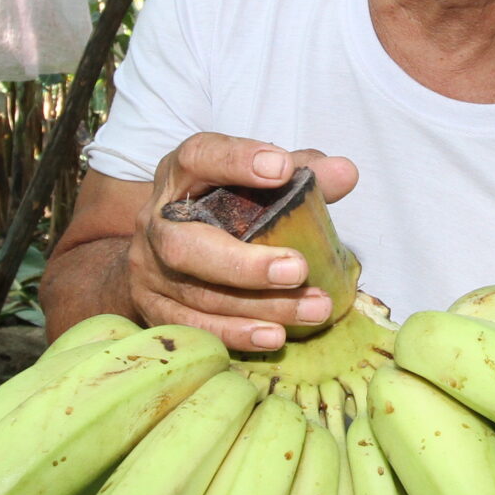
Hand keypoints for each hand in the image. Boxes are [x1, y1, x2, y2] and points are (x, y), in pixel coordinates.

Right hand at [129, 134, 358, 353]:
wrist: (164, 249)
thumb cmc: (222, 208)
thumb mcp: (256, 181)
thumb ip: (301, 173)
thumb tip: (345, 173)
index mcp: (181, 175)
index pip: (199, 157)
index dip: (236, 161)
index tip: (282, 169)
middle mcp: (157, 221)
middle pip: (186, 245)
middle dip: (244, 263)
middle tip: (299, 270)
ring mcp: (149, 270)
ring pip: (198, 294)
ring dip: (259, 306)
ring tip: (312, 309)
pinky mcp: (152, 308)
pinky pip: (192, 328)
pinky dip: (234, 334)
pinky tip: (274, 337)